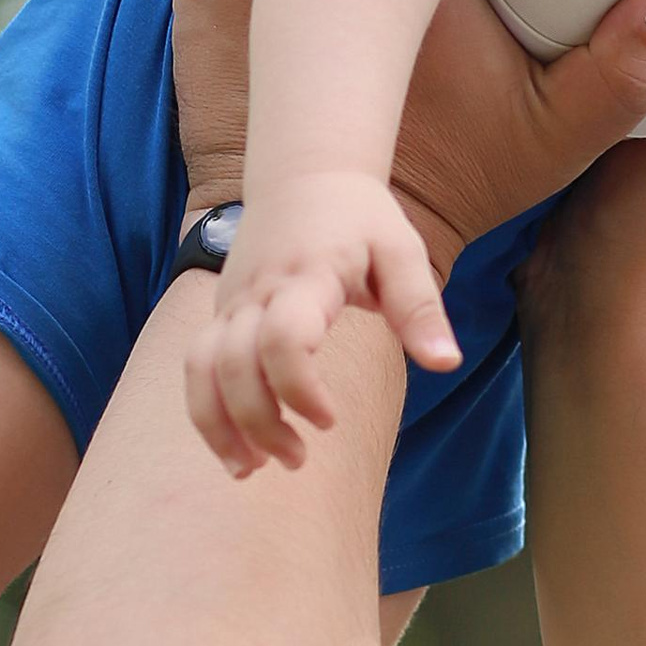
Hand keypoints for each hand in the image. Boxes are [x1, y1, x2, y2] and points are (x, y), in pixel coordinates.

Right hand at [187, 170, 458, 474]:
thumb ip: (421, 309)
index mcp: (307, 276)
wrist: (304, 174)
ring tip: (251, 471)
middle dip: (259, 423)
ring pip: (200, 369)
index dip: (299, 388)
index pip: (283, 338)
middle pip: (232, 365)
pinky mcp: (220, 313)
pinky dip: (206, 410)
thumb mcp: (403, 251)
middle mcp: (258, 292)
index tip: (329, 420)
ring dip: (218, 425)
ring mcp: (232, 302)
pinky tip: (236, 448)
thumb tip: (448, 363)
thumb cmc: (361, 217)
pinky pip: (196, 367)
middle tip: (298, 460)